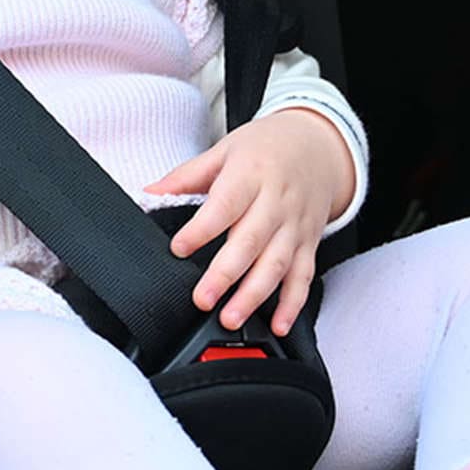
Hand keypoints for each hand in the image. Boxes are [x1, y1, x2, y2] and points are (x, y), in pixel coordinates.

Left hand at [141, 109, 354, 335]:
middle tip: (203, 299)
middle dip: (225, 275)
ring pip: (277, 264)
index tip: (179, 249)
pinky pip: (303, 276)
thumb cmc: (266, 148)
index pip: (224, 206)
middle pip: (250, 242)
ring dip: (254, 295)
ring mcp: (295, 225)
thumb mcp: (225, 150)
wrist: (319, 144)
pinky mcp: (310, 243)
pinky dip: (293, 304)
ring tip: (231, 317)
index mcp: (250, 175)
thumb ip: (187, 175)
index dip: (201, 229)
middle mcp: (276, 202)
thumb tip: (150, 192)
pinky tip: (278, 325)